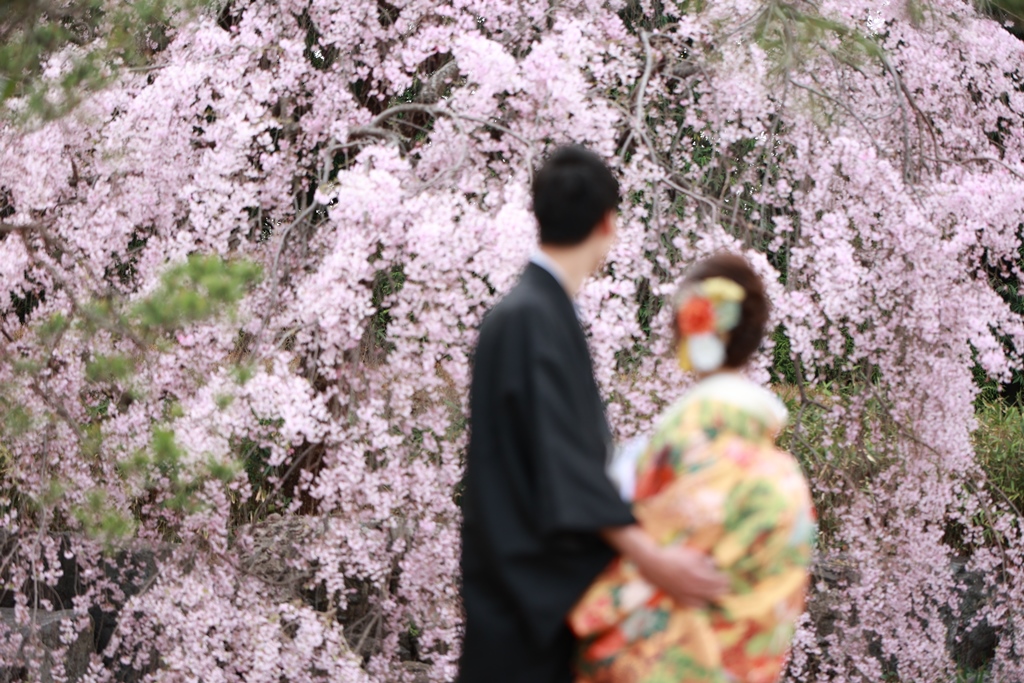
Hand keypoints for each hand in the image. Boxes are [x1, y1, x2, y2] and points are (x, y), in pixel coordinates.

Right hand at [601, 525, 728, 607]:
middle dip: (723, 589)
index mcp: (697, 573)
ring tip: (717, 592)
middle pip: (714, 592)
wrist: (652, 563)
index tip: (729, 578)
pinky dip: (701, 603)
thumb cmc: (672, 555)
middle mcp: (693, 586)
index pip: (718, 580)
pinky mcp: (679, 598)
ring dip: (714, 596)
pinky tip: (703, 600)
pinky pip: (694, 605)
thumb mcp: (690, 553)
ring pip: (706, 600)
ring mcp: (686, 593)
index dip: (726, 580)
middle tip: (727, 586)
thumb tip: (715, 564)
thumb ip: (703, 560)